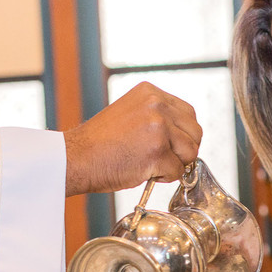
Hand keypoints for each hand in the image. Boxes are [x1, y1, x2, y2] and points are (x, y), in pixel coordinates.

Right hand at [64, 82, 202, 196]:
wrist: (76, 158)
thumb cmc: (99, 143)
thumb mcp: (130, 114)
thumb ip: (156, 117)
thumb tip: (183, 137)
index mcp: (150, 92)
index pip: (188, 113)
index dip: (182, 135)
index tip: (169, 146)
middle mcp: (157, 105)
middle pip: (195, 132)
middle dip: (183, 151)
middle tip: (163, 160)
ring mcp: (159, 127)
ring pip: (190, 153)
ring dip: (175, 165)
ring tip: (151, 165)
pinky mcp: (158, 151)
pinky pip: (178, 172)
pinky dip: (163, 178)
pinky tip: (144, 172)